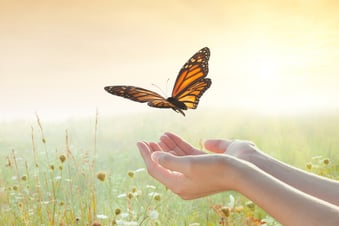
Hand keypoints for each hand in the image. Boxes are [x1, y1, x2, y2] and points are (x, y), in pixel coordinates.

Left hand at [137, 132, 252, 199]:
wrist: (240, 173)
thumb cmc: (215, 168)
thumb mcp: (188, 164)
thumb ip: (168, 161)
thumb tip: (154, 156)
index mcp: (177, 185)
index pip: (155, 169)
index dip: (146, 155)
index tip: (139, 142)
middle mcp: (183, 183)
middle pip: (163, 166)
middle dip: (154, 152)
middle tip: (145, 141)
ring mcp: (191, 177)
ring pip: (174, 160)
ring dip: (166, 148)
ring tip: (158, 137)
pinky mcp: (199, 169)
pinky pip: (184, 158)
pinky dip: (178, 147)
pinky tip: (171, 137)